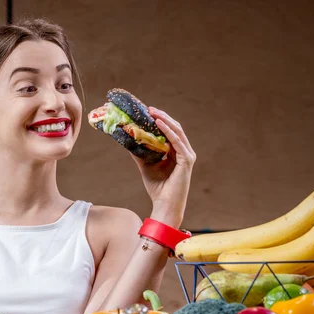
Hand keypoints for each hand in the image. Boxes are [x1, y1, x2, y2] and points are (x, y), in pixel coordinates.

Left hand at [129, 107, 195, 226]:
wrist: (164, 204)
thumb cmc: (157, 187)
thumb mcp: (145, 165)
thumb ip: (139, 152)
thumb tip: (127, 139)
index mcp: (176, 152)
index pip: (169, 131)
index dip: (159, 120)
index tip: (147, 112)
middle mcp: (184, 151)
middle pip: (174, 128)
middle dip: (162, 117)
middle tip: (148, 108)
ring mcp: (187, 155)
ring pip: (177, 131)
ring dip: (164, 120)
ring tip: (152, 112)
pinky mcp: (187, 160)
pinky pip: (177, 142)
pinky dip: (168, 131)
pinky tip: (158, 124)